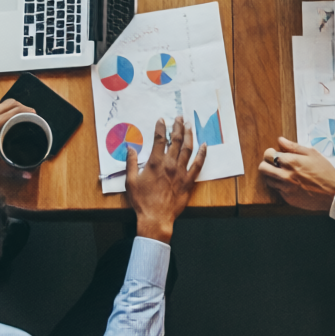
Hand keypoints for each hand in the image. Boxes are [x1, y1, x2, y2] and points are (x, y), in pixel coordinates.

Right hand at [126, 114, 206, 239]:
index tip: (162, 119)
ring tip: (189, 126)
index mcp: (155, 162)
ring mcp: (181, 172)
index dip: (160, 127)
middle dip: (178, 126)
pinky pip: (198, 165)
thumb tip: (129, 147)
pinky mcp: (188, 181)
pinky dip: (202, 154)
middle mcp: (170, 164)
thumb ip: (130, 163)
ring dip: (189, 135)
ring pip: (187, 149)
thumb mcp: (130, 181)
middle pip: (176, 140)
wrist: (156, 218)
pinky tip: (204, 145)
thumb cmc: (142, 201)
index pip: (159, 139)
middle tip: (180, 117)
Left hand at [259, 136, 334, 211]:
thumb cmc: (324, 171)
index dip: (270, 153)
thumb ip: (293, 146)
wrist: (333, 193)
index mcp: (290, 161)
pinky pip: (277, 191)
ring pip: (268, 180)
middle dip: (266, 164)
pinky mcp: (288, 199)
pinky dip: (280, 186)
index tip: (274, 153)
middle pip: (263, 168)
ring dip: (272, 176)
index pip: (268, 155)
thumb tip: (280, 140)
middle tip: (273, 164)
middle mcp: (285, 175)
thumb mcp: (312, 153)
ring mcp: (285, 188)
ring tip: (282, 174)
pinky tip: (290, 184)